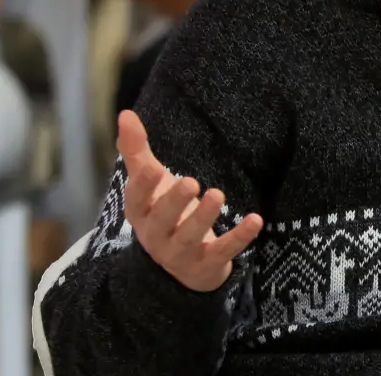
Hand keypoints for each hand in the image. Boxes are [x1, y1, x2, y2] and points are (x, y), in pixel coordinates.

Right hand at [118, 110, 262, 291]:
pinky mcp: (208, 264)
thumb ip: (137, 151)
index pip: (136, 201)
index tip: (154, 169)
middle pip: (162, 220)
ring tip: (217, 194)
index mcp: (141, 214)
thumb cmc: (164, 213)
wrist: (180, 267)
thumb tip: (125, 114)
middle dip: (175, 202)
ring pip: (190, 238)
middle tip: (191, 182)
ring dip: (203, 218)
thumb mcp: (150, 184)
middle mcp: (157, 237)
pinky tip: (255, 219)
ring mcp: (181, 254)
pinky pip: (224, 251)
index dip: (142, 186)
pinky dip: (239, 237)